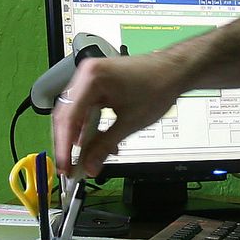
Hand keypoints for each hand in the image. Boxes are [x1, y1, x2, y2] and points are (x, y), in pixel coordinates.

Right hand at [50, 52, 185, 175]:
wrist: (174, 71)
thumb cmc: (158, 85)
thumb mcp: (130, 123)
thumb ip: (105, 146)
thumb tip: (89, 166)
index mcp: (92, 78)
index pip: (69, 118)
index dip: (65, 146)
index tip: (66, 167)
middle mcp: (86, 74)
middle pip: (67, 116)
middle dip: (69, 144)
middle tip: (71, 168)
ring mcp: (90, 79)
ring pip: (75, 114)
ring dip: (81, 137)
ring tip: (86, 159)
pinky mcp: (96, 85)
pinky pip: (86, 109)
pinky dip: (90, 128)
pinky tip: (98, 143)